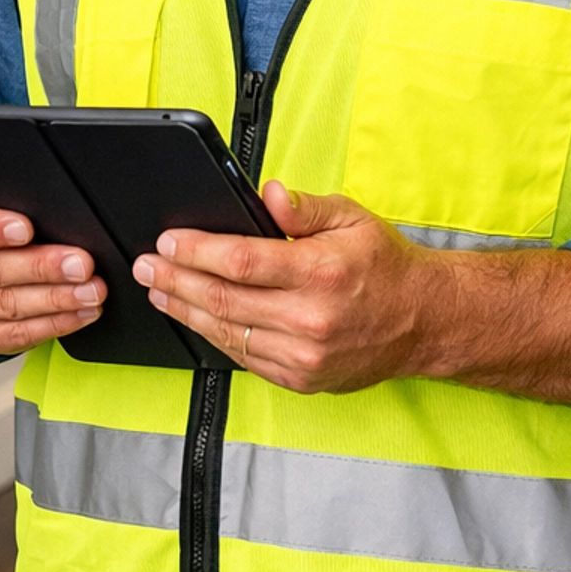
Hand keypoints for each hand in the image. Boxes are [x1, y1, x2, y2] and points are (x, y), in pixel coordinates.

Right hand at [0, 184, 106, 353]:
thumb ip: (12, 200)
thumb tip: (58, 209)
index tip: (26, 229)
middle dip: (42, 268)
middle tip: (81, 265)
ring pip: (6, 305)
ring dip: (56, 301)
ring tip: (90, 292)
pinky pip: (13, 334)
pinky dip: (52, 325)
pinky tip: (79, 314)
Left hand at [132, 183, 570, 407]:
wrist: (425, 322)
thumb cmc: (385, 266)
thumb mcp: (352, 218)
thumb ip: (304, 208)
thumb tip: (268, 193)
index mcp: (323, 271)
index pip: (243, 261)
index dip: (198, 251)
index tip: (168, 241)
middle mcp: (312, 318)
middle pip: (224, 300)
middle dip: (176, 280)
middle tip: (145, 266)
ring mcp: (306, 355)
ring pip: (228, 333)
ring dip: (186, 311)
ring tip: (158, 291)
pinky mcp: (302, 378)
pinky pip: (245, 358)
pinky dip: (214, 337)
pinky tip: (195, 318)